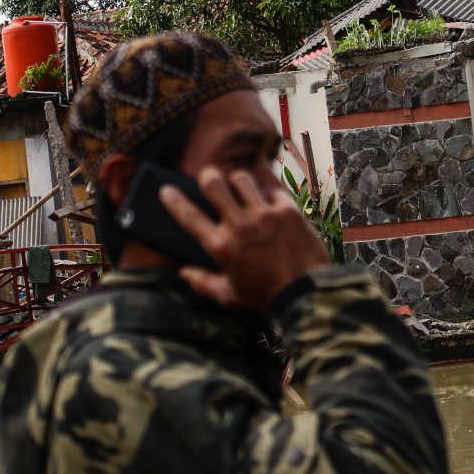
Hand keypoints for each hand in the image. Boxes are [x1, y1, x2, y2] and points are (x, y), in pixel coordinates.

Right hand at [159, 168, 329, 310]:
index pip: (189, 217)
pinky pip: (272, 188)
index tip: (166, 190)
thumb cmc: (266, 296)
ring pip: (242, 178)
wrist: (306, 293)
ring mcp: (265, 215)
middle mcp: (240, 226)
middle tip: (209, 178)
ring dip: (238, 180)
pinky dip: (268, 191)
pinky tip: (268, 199)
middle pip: (214, 183)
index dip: (174, 200)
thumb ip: (203, 283)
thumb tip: (183, 273)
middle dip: (207, 176)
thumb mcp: (230, 295)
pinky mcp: (288, 210)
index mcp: (221, 247)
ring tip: (241, 187)